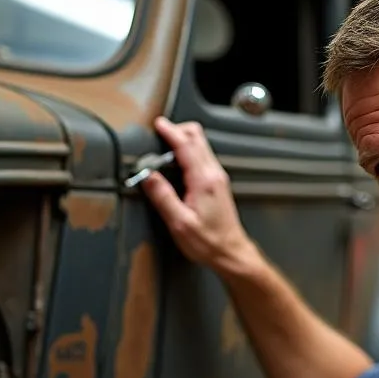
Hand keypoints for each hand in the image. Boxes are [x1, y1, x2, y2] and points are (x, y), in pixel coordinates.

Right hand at [139, 117, 255, 274]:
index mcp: (204, 180)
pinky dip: (189, 152)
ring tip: (165, 148)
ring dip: (184, 141)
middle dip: (178, 130)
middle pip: (197, 138)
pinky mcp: (218, 184)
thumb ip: (163, 197)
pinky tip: (177, 164)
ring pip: (201, 146)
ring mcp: (218, 178)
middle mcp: (214, 175)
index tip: (159, 124)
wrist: (230, 253)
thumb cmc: (208, 242)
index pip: (186, 145)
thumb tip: (147, 177)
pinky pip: (203, 157)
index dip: (171, 131)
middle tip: (160, 133)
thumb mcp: (179, 223)